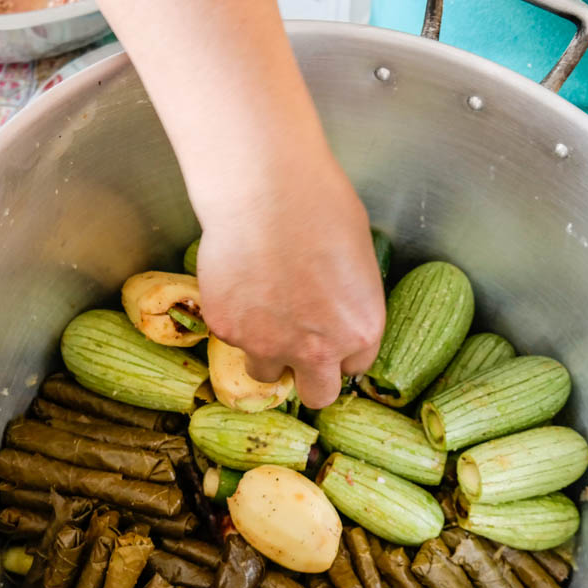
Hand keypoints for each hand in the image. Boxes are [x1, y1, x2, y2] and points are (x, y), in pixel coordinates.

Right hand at [194, 156, 385, 408]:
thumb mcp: (358, 257)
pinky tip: (238, 280)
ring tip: (261, 309)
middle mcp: (317, 351)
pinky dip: (234, 317)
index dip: (339, 352)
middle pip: (316, 395)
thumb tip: (335, 305)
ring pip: (265, 373)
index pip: (353, 369)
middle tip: (296, 347)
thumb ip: (347, 300)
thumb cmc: (321, 207)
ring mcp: (268, 345)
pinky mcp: (228, 330)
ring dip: (266, 351)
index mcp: (360, 331)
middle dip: (308, 376)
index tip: (328, 337)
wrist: (265, 192)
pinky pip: (232, 337)